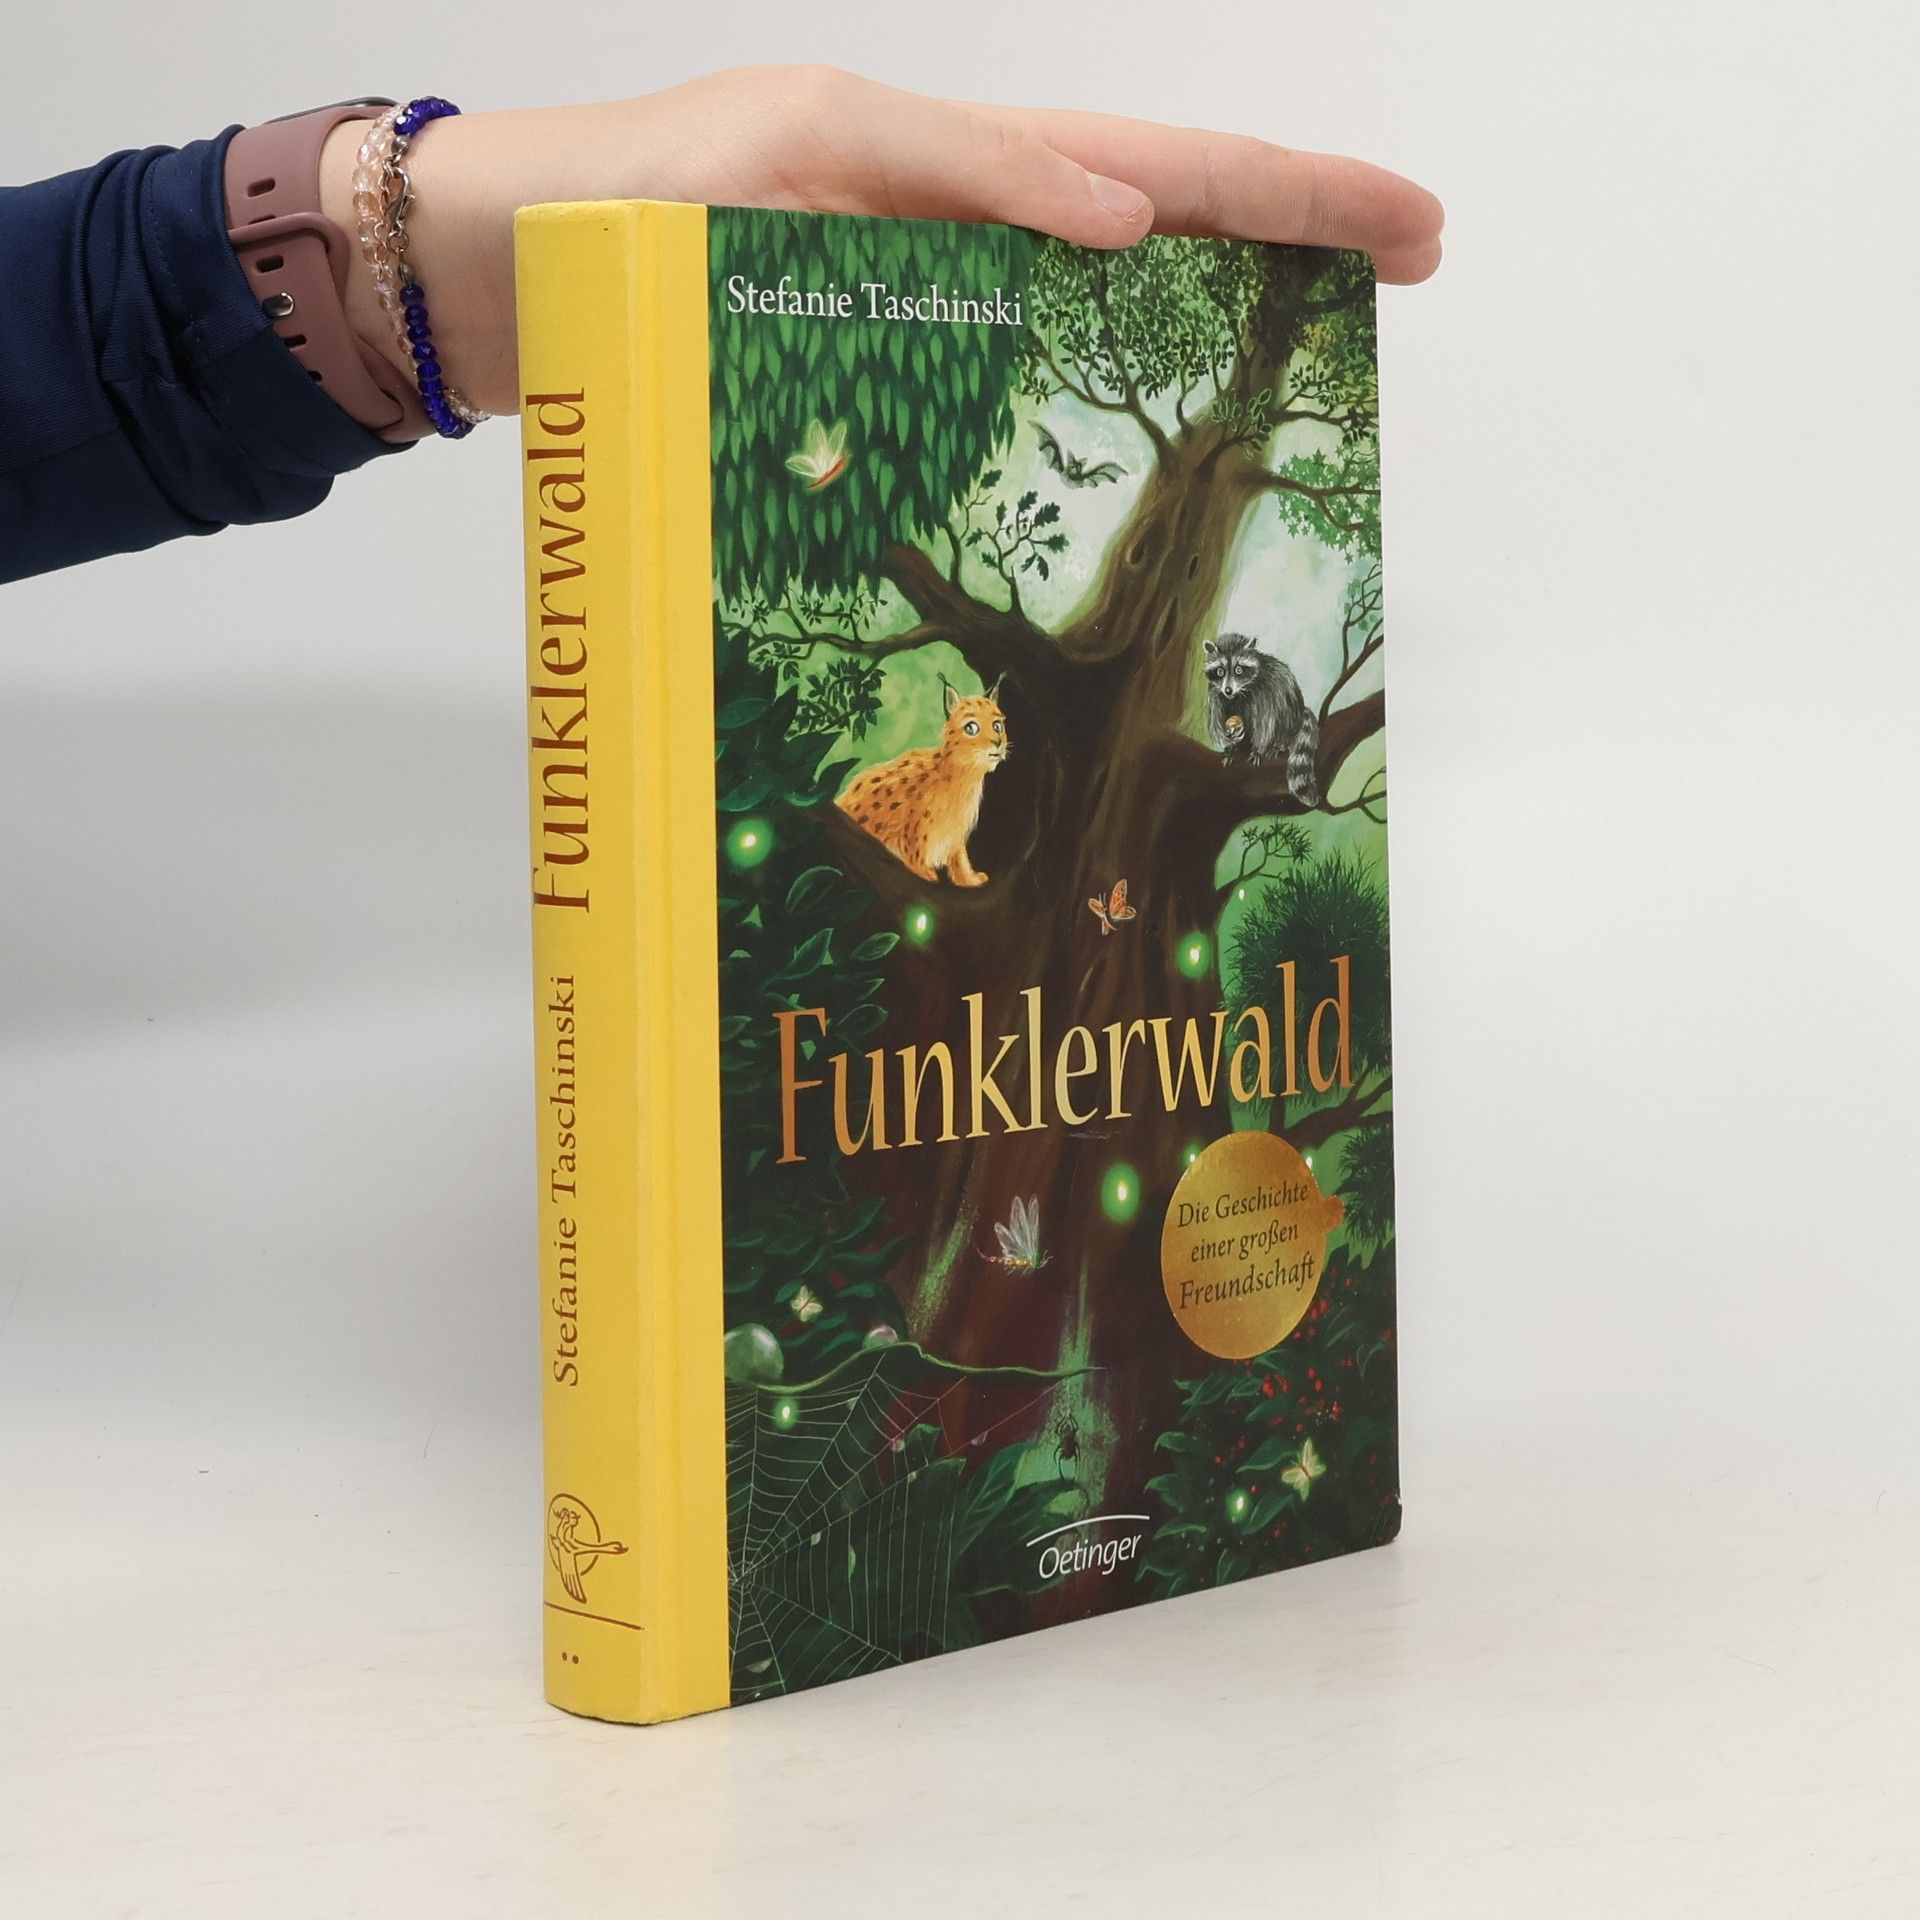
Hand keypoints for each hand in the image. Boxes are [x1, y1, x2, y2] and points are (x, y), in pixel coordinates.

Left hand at [321, 66, 1443, 419]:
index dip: (1287, 195)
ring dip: (1204, 325)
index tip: (1403, 228)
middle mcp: (948, 231)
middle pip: (1153, 222)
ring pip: (1091, 311)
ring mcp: (914, 307)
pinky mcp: (865, 379)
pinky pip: (999, 387)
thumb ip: (956, 174)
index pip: (1155, 167)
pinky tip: (1125, 454)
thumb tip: (1120, 218)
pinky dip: (1076, 413)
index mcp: (942, 165)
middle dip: (1288, 234)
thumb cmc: (616, 203)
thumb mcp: (791, 153)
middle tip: (1413, 260)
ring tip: (1315, 344)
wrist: (487, 280)